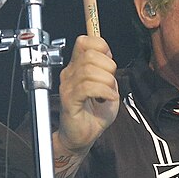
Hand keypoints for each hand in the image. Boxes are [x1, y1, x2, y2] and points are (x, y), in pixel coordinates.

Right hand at [56, 35, 118, 155]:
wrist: (83, 136)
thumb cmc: (94, 113)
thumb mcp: (107, 86)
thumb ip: (107, 70)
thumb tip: (109, 55)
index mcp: (78, 67)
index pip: (85, 41)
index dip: (101, 46)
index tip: (109, 62)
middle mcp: (70, 74)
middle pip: (90, 55)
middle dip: (108, 66)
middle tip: (110, 82)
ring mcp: (68, 87)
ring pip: (89, 70)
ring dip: (107, 82)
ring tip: (109, 93)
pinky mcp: (69, 101)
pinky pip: (87, 88)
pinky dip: (104, 92)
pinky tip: (107, 99)